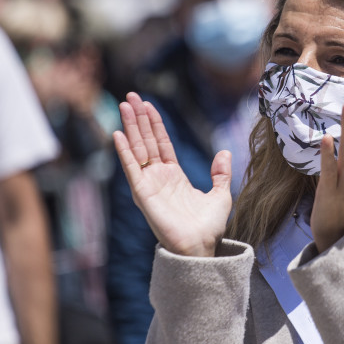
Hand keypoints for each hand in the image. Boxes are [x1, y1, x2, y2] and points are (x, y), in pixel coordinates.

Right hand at [113, 92, 232, 256]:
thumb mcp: (221, 195)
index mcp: (174, 176)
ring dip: (131, 127)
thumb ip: (221, 174)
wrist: (201, 247)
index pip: (161, 143)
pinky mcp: (143, 194)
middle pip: (146, 141)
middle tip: (130, 96)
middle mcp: (159, 178)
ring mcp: (149, 185)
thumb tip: (225, 153)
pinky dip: (125, 152)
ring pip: (138, 149)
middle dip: (139, 118)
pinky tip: (118, 134)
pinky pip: (132, 169)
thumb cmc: (209, 227)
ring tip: (124, 105)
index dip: (155, 124)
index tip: (148, 105)